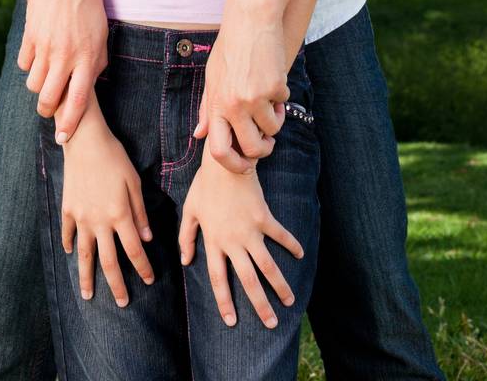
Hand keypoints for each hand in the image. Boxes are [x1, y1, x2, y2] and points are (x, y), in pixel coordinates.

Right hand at [19, 0, 108, 138]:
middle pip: (48, 99)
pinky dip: (29, 64)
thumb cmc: (88, 3)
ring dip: (38, 85)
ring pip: (33, 84)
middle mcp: (65, 56)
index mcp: (87, 57)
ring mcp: (45, 47)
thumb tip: (89, 84)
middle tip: (49, 107)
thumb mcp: (101, 33)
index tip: (63, 139)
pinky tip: (37, 54)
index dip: (70, 123)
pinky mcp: (29, 37)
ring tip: (46, 75)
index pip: (78, 101)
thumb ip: (96, 61)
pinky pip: (24, 64)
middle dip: (47, 109)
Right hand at [60, 96, 154, 306]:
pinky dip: (70, 245)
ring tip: (88, 296)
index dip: (143, 267)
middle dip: (117, 285)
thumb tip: (147, 238)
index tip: (149, 280)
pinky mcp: (68, 210)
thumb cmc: (114, 157)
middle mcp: (100, 221)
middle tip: (122, 302)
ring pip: (85, 256)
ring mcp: (81, 218)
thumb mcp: (134, 181)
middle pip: (109, 261)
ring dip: (87, 278)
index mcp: (119, 214)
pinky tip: (72, 254)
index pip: (134, 250)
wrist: (85, 141)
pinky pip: (68, 233)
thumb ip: (140, 211)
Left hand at [179, 145, 303, 327]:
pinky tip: (300, 255)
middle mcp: (233, 241)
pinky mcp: (264, 217)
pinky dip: (291, 245)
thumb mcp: (190, 211)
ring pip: (267, 265)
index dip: (225, 302)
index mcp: (214, 242)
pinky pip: (280, 235)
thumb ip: (186, 237)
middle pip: (248, 281)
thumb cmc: (205, 185)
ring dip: (279, 285)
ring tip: (290, 301)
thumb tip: (186, 261)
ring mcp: (250, 231)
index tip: (232, 322)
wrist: (225, 162)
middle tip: (271, 324)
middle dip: (260, 305)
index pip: (219, 280)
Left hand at [193, 8, 287, 174]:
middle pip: (252, 149)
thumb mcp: (212, 76)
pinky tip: (274, 80)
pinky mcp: (275, 87)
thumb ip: (207, 108)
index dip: (233, 164)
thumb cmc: (230, 46)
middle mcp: (234, 104)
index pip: (218, 151)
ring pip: (272, 130)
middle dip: (263, 150)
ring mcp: (255, 97)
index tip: (244, 163)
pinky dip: (282, 99)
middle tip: (266, 142)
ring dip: (274, 121)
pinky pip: (284, 105)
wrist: (251, 19)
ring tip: (270, 103)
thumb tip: (199, 135)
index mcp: (216, 104)